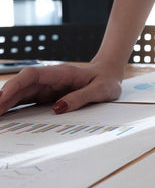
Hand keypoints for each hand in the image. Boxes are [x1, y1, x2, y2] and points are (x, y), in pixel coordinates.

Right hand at [0, 63, 121, 114]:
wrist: (110, 75)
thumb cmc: (107, 81)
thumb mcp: (100, 90)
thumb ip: (80, 98)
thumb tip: (57, 109)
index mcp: (61, 73)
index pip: (32, 76)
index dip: (15, 86)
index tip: (2, 99)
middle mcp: (51, 78)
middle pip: (22, 84)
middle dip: (4, 97)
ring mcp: (48, 86)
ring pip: (22, 92)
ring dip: (7, 103)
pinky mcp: (48, 94)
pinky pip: (28, 99)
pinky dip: (16, 106)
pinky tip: (6, 115)